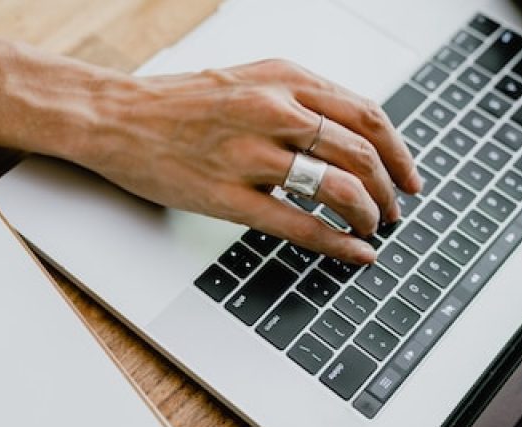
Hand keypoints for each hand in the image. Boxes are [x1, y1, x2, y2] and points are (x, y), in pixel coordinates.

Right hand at [76, 59, 421, 263]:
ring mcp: (250, 154)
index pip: (367, 115)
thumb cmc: (174, 103)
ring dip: (369, 214)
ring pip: (339, 188)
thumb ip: (294, 101)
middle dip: (390, 189)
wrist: (113, 118)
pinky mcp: (227, 196)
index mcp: (283, 79)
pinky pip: (300, 224)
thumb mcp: (244, 81)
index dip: (399, 152)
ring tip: (372, 229)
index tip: (409, 175)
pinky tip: (355, 252)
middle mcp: (274, 110)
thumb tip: (339, 140)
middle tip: (395, 210)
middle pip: (362, 153)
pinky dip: (337, 243)